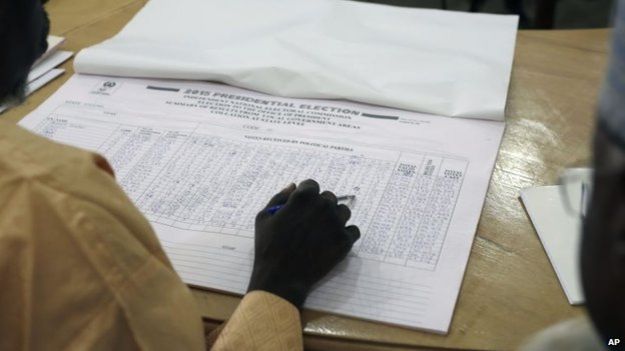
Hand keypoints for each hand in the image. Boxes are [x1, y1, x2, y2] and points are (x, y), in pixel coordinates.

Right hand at [247, 179, 359, 307]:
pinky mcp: (345, 240)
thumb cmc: (268, 247)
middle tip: (310, 223)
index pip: (312, 185)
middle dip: (320, 207)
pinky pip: (353, 230)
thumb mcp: (263, 218)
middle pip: (329, 198)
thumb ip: (279, 198)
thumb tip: (293, 186)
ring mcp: (336, 223)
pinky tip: (332, 242)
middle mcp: (323, 206)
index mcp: (304, 197)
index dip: (306, 195)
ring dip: (335, 218)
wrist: (281, 278)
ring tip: (322, 233)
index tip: (302, 208)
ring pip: (343, 212)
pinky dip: (345, 235)